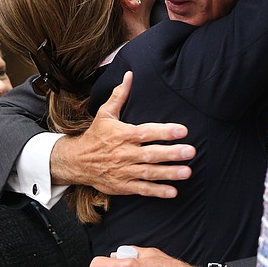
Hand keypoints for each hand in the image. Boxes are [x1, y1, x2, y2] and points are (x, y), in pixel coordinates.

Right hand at [50, 71, 194, 197]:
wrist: (76, 161)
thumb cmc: (96, 135)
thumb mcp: (105, 114)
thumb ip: (119, 95)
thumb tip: (129, 75)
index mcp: (123, 135)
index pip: (146, 132)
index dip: (165, 131)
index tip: (183, 130)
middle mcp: (124, 153)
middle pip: (151, 154)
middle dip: (172, 153)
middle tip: (191, 152)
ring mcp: (124, 171)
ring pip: (149, 172)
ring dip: (169, 173)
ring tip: (187, 172)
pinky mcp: (122, 185)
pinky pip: (142, 189)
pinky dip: (157, 191)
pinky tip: (173, 191)